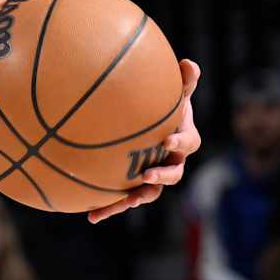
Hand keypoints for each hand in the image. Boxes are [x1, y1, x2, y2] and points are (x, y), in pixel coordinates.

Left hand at [88, 60, 201, 223]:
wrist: (145, 125)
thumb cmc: (162, 106)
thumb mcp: (172, 93)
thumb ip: (181, 82)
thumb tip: (188, 63)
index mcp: (182, 140)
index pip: (187, 143)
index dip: (180, 141)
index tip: (168, 139)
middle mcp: (169, 162)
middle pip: (172, 175)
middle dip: (161, 177)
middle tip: (146, 176)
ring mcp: (151, 176)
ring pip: (148, 193)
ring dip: (136, 198)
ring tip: (124, 203)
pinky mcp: (132, 185)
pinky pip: (122, 198)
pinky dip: (109, 208)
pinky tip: (91, 216)